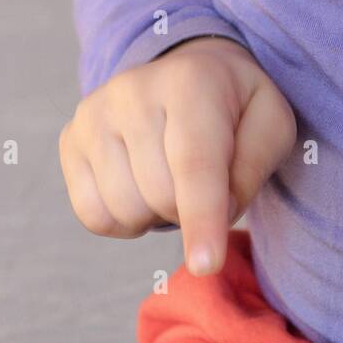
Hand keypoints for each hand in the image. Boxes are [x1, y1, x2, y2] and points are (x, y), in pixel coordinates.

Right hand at [58, 37, 295, 274]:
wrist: (188, 75)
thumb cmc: (235, 110)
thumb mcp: (272, 125)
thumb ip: (255, 166)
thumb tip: (219, 212)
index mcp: (191, 83)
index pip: (194, 165)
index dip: (201, 220)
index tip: (205, 266)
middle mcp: (132, 91)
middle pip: (161, 196)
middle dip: (190, 211)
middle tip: (202, 184)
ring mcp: (93, 114)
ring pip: (125, 210)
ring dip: (156, 214)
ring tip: (170, 179)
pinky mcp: (70, 140)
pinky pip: (94, 216)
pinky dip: (123, 220)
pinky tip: (140, 188)